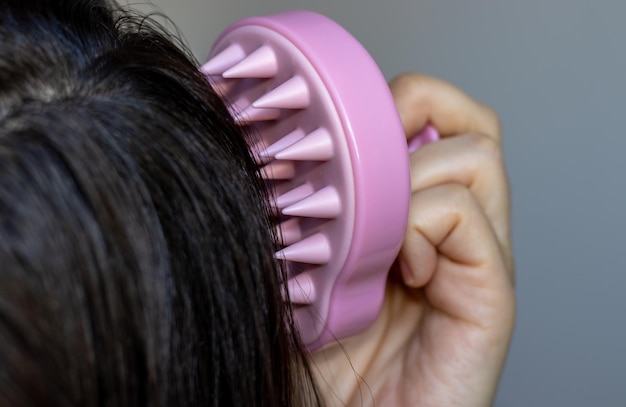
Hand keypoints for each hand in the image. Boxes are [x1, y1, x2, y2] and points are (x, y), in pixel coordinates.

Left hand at [311, 73, 514, 406]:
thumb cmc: (320, 353)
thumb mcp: (305, 259)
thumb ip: (319, 203)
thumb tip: (295, 139)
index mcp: (419, 213)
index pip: (436, 118)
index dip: (395, 103)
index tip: (340, 133)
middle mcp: (457, 228)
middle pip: (471, 125)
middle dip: (415, 115)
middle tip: (367, 159)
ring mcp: (477, 258)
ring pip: (476, 157)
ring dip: (410, 176)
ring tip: (376, 229)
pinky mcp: (491, 295)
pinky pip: (466, 216)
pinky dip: (420, 224)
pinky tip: (397, 268)